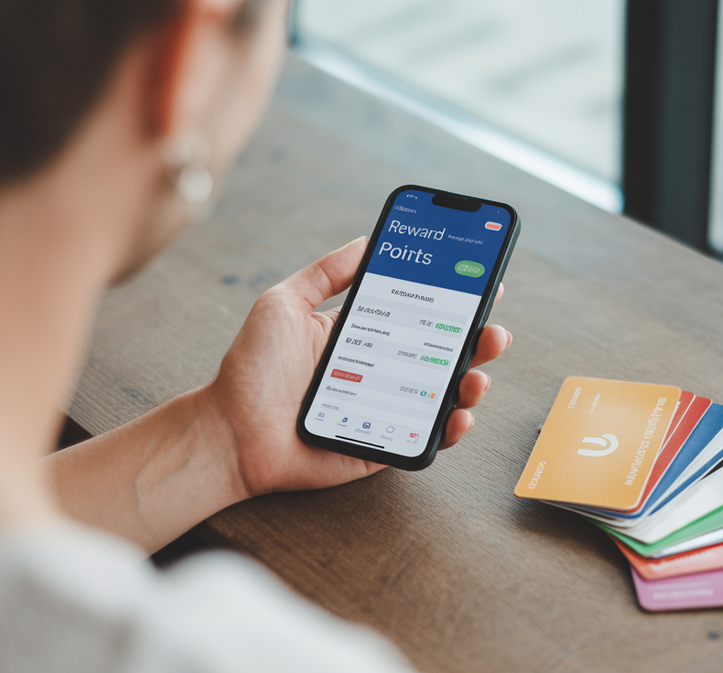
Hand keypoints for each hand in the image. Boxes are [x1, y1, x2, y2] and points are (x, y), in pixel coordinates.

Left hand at [208, 237, 511, 496]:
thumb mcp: (284, 303)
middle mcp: (379, 372)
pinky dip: (450, 428)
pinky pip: (425, 439)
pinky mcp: (382, 445)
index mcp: (361, 336)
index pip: (418, 315)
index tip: (480, 282)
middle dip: (477, 341)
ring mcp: (384, 409)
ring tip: (479, 374)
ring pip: (443, 396)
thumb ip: (326, 274)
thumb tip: (366, 240)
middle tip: (493, 330)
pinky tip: (459, 413)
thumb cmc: (251, 369)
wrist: (229, 431)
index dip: (453, 301)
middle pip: (442, 354)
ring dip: (472, 383)